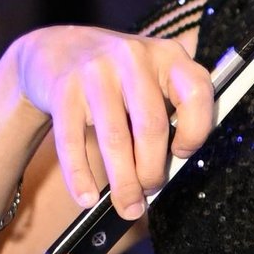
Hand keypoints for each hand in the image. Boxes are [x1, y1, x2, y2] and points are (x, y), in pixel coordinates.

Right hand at [10, 23, 215, 221]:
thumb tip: (169, 171)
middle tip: (149, 193)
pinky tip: (86, 197)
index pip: (196, 93)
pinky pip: (73, 141)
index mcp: (168, 56)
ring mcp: (96, 70)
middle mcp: (134, 57)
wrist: (57, 48)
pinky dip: (80, 176)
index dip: (196, 130)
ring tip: (126, 206)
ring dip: (123, 182)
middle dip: (152, 170)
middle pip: (151, 126)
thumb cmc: (116, 77)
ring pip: (115, 138)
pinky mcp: (63, 88)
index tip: (182, 154)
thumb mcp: (150, 79)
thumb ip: (168, 112)